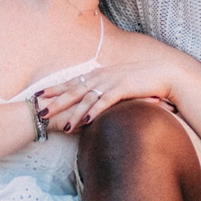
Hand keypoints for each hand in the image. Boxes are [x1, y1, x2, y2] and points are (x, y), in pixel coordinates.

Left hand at [31, 60, 177, 133]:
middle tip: (40, 111)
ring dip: (74, 113)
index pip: (71, 82)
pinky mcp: (122, 89)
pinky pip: (105, 102)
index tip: (38, 95)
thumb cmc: (141, 81)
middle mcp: (101, 76)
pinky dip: (94, 111)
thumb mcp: (118, 83)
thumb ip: (104, 90)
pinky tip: (85, 121)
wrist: (162, 74)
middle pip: (73, 90)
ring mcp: (111, 82)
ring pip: (87, 99)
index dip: (54, 89)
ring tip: (62, 126)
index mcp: (98, 74)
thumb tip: (92, 101)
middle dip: (55, 101)